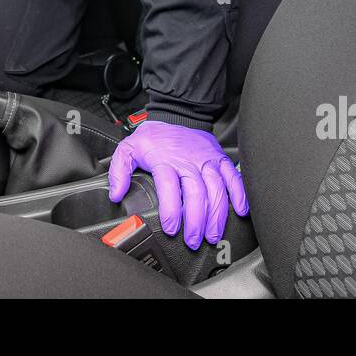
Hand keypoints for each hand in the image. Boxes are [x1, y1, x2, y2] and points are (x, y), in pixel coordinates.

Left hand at [107, 120, 248, 249]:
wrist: (175, 115)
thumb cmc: (154, 137)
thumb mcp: (128, 149)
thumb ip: (119, 171)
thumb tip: (116, 193)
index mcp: (165, 160)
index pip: (170, 187)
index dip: (172, 210)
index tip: (172, 228)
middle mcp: (188, 161)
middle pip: (196, 193)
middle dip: (197, 221)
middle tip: (194, 240)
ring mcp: (206, 161)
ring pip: (216, 189)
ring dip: (217, 215)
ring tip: (213, 234)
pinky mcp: (220, 159)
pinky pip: (233, 177)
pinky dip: (239, 194)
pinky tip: (239, 211)